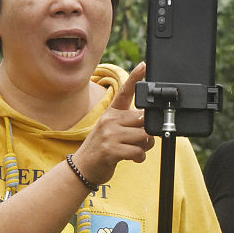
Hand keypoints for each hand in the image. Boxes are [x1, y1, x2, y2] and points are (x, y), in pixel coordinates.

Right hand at [74, 64, 153, 185]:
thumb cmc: (102, 148)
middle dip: (148, 133)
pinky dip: (140, 157)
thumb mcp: (111, 130)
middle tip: (141, 141)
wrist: (83, 168)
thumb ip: (129, 124)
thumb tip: (151, 126)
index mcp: (111, 113)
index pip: (124, 92)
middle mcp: (110, 120)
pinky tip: (133, 158)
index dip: (135, 78)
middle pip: (143, 120)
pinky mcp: (111, 150)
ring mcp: (110, 135)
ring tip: (136, 150)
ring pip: (144, 136)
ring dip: (145, 146)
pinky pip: (138, 151)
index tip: (144, 65)